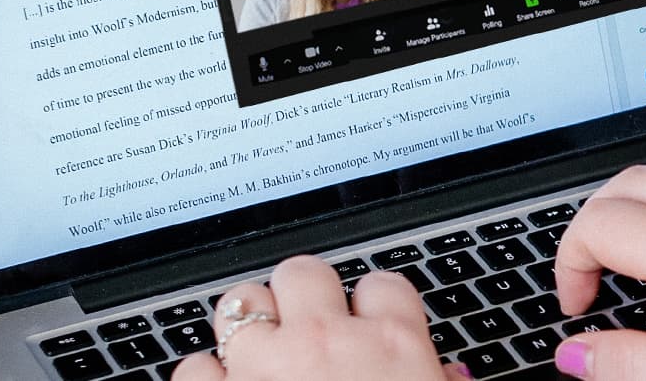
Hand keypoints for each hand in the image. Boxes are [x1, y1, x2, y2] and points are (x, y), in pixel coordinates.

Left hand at [173, 256, 463, 380]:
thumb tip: (450, 376)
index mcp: (391, 347)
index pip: (385, 286)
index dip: (374, 305)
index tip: (370, 322)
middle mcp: (326, 343)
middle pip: (305, 273)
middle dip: (302, 296)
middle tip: (308, 327)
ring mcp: (263, 366)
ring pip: (241, 304)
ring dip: (249, 327)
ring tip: (259, 352)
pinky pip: (195, 364)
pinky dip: (206, 376)